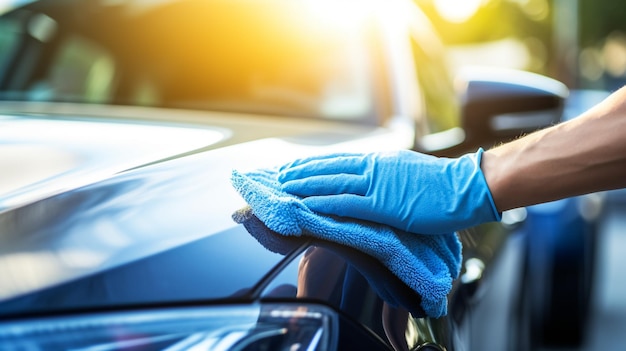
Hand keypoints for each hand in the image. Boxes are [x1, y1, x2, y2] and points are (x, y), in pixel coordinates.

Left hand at [278, 149, 499, 233]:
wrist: (465, 186)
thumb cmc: (441, 183)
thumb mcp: (407, 170)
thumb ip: (385, 174)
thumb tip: (372, 181)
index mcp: (379, 160)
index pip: (338, 160)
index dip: (313, 164)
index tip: (296, 167)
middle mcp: (373, 167)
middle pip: (329, 168)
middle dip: (302, 172)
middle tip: (280, 176)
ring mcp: (377, 184)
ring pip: (332, 182)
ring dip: (306, 185)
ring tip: (285, 188)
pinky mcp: (384, 204)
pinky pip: (348, 203)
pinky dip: (325, 203)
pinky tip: (308, 206)